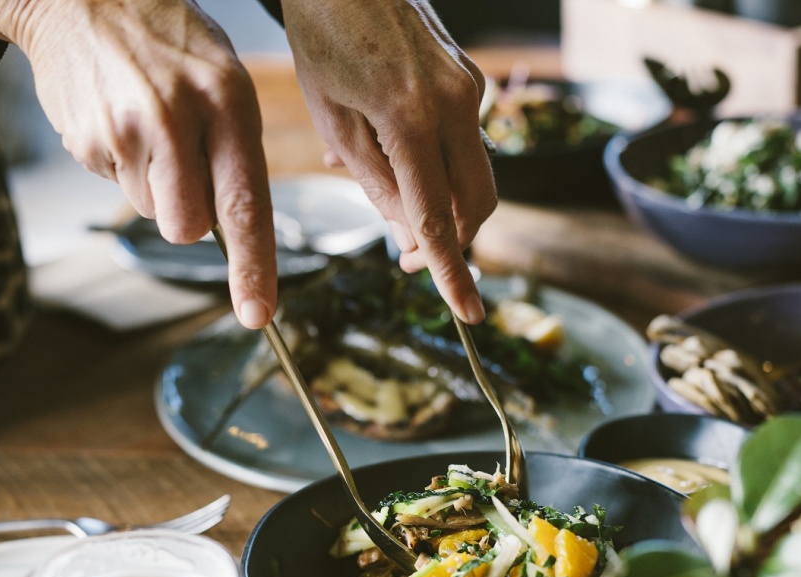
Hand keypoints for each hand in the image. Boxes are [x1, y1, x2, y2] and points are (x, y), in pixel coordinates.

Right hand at [0, 0, 277, 327]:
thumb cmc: (168, 44)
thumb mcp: (221, 77)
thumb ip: (233, 150)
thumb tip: (232, 231)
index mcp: (225, 102)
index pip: (245, 203)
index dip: (254, 267)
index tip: (257, 314)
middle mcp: (176, 119)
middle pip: (186, 227)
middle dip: (184, 215)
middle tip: (179, 165)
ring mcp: (125, 132)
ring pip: (149, 210)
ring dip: (150, 183)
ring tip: (145, 123)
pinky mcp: (86, 141)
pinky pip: (114, 185)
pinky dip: (119, 163)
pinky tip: (117, 117)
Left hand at [281, 0, 496, 322]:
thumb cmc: (323, 41)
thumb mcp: (334, 122)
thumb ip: (375, 184)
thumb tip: (408, 237)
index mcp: (412, 118)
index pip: (439, 217)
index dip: (454, 271)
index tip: (469, 311)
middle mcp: (455, 104)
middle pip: (477, 202)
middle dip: (453, 241)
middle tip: (408, 260)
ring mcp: (469, 89)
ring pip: (475, 175)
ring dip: (443, 203)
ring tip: (386, 193)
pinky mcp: (470, 78)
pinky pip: (462, 141)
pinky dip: (436, 164)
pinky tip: (392, 152)